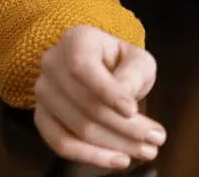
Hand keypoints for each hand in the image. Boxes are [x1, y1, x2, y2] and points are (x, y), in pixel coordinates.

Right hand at [34, 25, 165, 169]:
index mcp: (76, 40)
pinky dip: (91, 156)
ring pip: (77, 129)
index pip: (83, 68)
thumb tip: (126, 103)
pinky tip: (118, 159)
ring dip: (114, 145)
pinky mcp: (41, 118)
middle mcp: (52, 64)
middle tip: (157, 139)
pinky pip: (62, 144)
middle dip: (125, 127)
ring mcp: (42, 93)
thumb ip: (132, 74)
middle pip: (86, 105)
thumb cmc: (121, 61)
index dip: (107, 92)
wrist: (99, 65)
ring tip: (147, 151)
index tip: (133, 111)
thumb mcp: (136, 58)